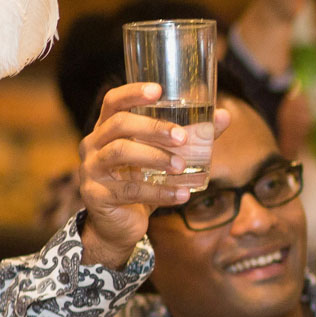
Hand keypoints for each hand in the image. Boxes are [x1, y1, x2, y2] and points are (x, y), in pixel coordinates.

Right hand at [78, 82, 228, 268]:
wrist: (119, 225)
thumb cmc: (141, 183)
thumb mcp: (163, 157)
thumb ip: (191, 137)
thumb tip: (224, 116)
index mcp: (107, 128)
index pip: (114, 101)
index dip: (133, 93)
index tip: (158, 90)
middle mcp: (94, 144)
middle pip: (119, 124)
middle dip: (153, 127)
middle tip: (183, 137)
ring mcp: (91, 169)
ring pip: (120, 153)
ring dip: (155, 157)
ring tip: (181, 166)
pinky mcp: (96, 196)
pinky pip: (129, 190)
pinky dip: (159, 192)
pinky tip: (181, 195)